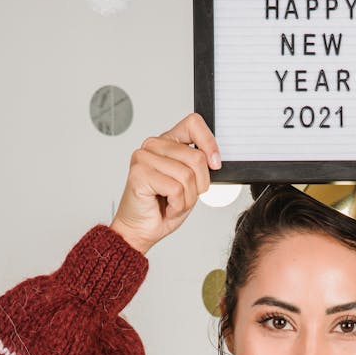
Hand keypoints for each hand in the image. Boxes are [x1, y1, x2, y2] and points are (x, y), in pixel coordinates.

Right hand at [109, 113, 220, 253]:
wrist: (140, 230)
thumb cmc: (163, 208)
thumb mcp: (190, 184)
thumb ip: (199, 166)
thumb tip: (214, 159)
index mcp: (167, 142)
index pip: (194, 124)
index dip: (209, 142)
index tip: (215, 164)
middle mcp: (153, 145)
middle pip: (196, 157)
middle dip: (199, 186)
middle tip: (184, 196)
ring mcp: (144, 157)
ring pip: (187, 175)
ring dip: (187, 199)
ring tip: (173, 203)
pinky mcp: (140, 173)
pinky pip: (176, 189)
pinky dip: (177, 205)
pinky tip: (165, 207)